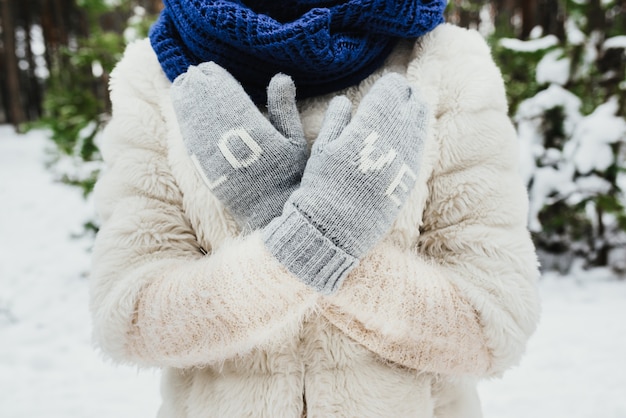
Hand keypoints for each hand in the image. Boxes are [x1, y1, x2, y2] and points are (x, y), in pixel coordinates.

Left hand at [170, 62, 307, 231]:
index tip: (210, 68)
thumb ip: (284, 109)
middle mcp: (229, 142)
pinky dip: (185, 123)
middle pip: (207, 107)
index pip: (228, 98)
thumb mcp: (295, 142)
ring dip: (187, 101)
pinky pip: (191, 140)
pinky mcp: (205, 170)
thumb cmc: (287, 177)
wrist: (270, 212)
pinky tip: (183, 112)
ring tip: (183, 85)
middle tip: (194, 71)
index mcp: (253, 132)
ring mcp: (214, 157)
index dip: (217, 82)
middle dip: (199, 87)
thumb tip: (280, 77)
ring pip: (195, 122)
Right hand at [263, 73, 428, 292]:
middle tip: (402, 90)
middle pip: (410, 104)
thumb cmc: (322, 186)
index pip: (390, 91)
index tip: (387, 82)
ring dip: (417, 112)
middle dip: (406, 94)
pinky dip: (418, 134)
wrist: (336, 228)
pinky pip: (420, 147)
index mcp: (369, 126)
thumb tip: (344, 102)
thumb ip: (336, 122)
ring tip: (413, 105)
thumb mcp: (323, 149)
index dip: (389, 84)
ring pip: (420, 125)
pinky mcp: (409, 177)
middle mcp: (393, 140)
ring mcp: (405, 159)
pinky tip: (413, 132)